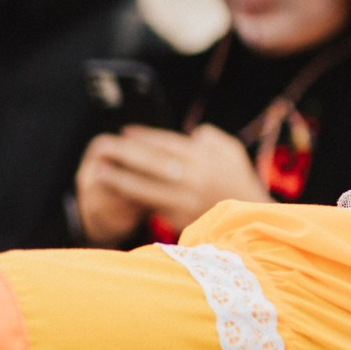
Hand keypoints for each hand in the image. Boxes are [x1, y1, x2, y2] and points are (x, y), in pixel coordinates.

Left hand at [76, 125, 269, 240]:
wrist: (251, 218)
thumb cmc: (238, 180)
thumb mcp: (231, 150)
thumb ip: (209, 137)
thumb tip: (190, 134)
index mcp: (206, 157)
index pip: (167, 143)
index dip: (144, 136)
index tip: (124, 131)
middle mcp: (195, 177)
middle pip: (151, 162)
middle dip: (123, 153)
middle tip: (101, 146)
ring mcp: (186, 199)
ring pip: (146, 187)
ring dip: (119, 178)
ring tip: (99, 170)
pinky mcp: (180, 218)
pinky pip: (151, 205)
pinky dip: (133, 198)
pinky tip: (118, 193)